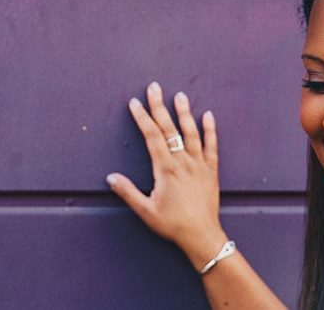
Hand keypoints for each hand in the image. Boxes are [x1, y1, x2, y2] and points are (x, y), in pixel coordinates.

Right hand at [106, 81, 226, 267]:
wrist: (201, 235)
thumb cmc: (172, 224)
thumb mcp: (145, 211)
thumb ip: (128, 192)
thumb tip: (111, 177)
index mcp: (165, 168)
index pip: (151, 136)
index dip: (142, 118)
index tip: (134, 103)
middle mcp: (183, 161)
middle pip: (169, 128)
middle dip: (159, 106)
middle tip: (154, 87)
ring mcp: (199, 164)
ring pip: (191, 132)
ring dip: (184, 112)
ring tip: (179, 95)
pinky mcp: (211, 170)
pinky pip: (212, 146)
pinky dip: (210, 130)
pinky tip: (208, 115)